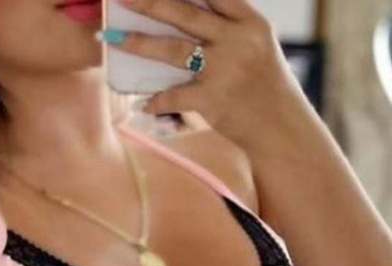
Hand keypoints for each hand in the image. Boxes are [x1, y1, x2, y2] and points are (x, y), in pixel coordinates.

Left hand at [102, 0, 301, 144]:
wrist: (280, 127)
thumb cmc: (264, 85)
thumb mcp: (257, 45)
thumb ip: (228, 26)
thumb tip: (182, 15)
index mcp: (250, 22)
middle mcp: (237, 41)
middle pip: (185, 14)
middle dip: (150, 3)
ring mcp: (224, 70)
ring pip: (172, 50)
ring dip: (138, 43)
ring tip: (111, 39)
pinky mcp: (212, 100)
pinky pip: (174, 96)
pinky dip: (157, 100)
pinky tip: (144, 103)